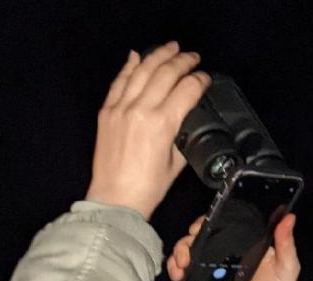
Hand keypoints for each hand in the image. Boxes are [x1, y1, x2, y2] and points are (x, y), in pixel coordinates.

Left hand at [85, 41, 210, 219]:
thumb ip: (184, 135)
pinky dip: (129, 66)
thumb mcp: (177, 163)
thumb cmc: (147, 187)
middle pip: (165, 73)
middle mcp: (140, 110)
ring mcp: (121, 108)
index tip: (205, 78)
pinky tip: (137, 56)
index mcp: (162, 124)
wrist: (115, 199)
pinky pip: (120, 81)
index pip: (187, 89)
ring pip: (142, 70)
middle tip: (192, 57)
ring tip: (171, 48)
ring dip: (158, 56)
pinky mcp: (107, 112)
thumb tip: (187, 117)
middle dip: (182, 61)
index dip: (200, 80)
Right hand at [166, 213, 302, 280]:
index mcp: (243, 240)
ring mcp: (214, 266)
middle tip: (184, 259)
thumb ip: (286, 243)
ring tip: (179, 275)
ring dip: (176, 263)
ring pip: (187, 256)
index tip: (196, 230)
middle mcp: (226, 250)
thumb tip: (289, 217)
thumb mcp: (287, 267)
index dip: (203, 223)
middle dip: (183, 245)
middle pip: (196, 238)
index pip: (218, 223)